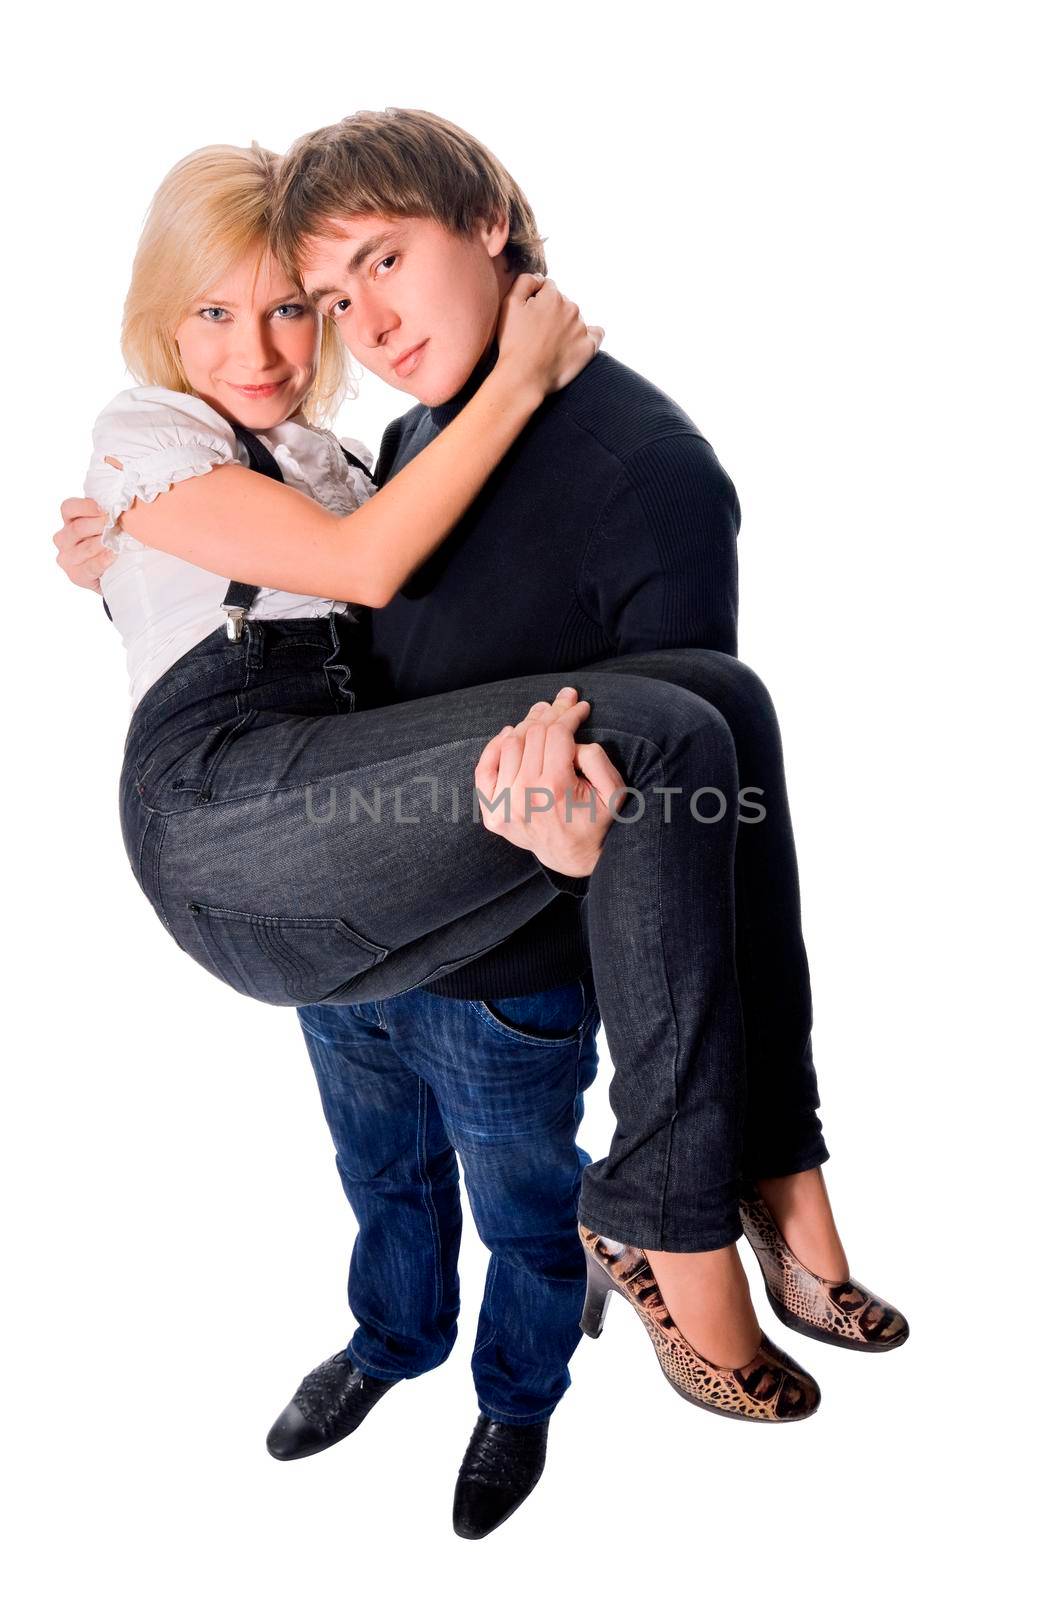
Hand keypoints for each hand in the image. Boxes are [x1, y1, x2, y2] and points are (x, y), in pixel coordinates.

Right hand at [53, 497, 112, 592]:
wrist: (112, 573)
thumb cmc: (109, 543)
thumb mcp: (105, 524)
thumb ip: (106, 512)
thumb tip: (122, 498)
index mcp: (68, 521)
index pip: (68, 508)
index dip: (86, 506)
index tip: (105, 508)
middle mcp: (63, 538)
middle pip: (77, 528)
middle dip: (99, 525)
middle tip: (117, 523)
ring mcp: (67, 558)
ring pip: (85, 547)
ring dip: (104, 542)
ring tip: (119, 539)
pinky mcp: (76, 575)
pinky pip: (91, 566)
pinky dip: (104, 560)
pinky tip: (114, 554)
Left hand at [474, 686, 625, 878]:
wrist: (573, 857)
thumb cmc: (596, 821)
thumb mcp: (613, 792)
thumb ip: (596, 759)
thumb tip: (570, 739)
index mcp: (556, 789)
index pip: (557, 733)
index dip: (569, 713)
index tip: (579, 705)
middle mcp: (525, 796)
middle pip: (534, 734)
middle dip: (551, 712)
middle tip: (562, 700)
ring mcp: (504, 806)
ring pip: (510, 744)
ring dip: (527, 725)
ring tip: (542, 716)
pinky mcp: (492, 812)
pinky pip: (484, 769)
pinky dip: (494, 747)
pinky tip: (510, 734)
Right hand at [495, 274, 603, 398]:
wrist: (523, 377)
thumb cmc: (513, 342)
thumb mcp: (510, 303)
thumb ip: (525, 281)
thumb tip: (540, 277)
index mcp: (553, 296)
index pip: (548, 287)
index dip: (536, 300)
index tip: (529, 316)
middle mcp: (572, 308)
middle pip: (562, 303)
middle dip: (551, 312)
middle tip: (537, 332)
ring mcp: (582, 328)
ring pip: (575, 319)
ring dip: (565, 325)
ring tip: (550, 343)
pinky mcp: (589, 348)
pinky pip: (596, 334)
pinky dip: (589, 335)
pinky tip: (578, 342)